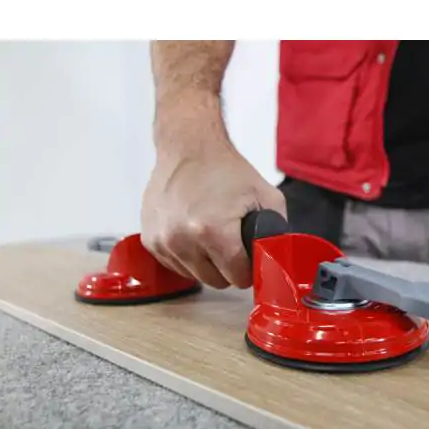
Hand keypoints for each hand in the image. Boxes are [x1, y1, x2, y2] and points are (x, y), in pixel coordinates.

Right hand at [141, 113, 285, 289]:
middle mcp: (183, 240)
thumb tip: (278, 255)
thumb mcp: (266, 196)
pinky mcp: (150, 239)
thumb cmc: (224, 168)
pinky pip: (175, 264)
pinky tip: (194, 235)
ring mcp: (163, 241)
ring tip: (211, 236)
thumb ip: (278, 230)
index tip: (248, 260)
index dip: (248, 270)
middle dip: (228, 269)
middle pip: (215, 281)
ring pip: (194, 275)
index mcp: (213, 231)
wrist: (188, 147)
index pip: (237, 277)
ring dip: (206, 264)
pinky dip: (187, 256)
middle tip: (232, 247)